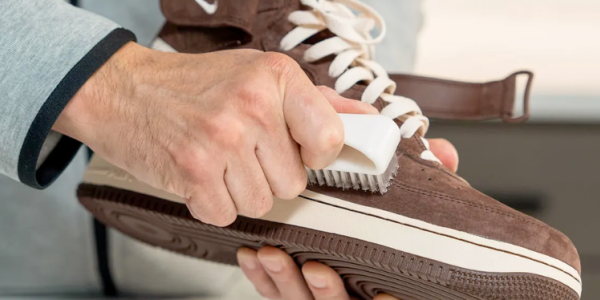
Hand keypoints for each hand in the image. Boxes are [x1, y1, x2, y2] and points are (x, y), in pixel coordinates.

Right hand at [53, 42, 376, 226]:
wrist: (122, 90)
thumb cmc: (192, 85)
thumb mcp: (256, 75)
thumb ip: (315, 101)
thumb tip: (365, 118)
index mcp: (276, 77)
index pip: (329, 138)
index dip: (316, 155)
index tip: (299, 150)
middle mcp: (252, 107)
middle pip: (294, 182)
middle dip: (270, 175)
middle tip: (242, 151)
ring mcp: (221, 140)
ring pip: (262, 203)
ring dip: (240, 191)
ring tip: (218, 161)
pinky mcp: (193, 172)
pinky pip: (227, 215)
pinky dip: (213, 204)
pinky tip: (200, 175)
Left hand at [237, 141, 457, 299]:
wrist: (348, 234)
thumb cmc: (381, 225)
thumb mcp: (411, 206)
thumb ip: (432, 183)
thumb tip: (445, 155)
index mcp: (382, 283)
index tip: (383, 295)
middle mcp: (350, 295)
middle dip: (325, 292)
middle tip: (315, 269)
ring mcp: (318, 296)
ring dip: (284, 281)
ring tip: (272, 254)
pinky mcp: (289, 289)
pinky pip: (272, 292)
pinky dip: (261, 277)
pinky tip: (251, 256)